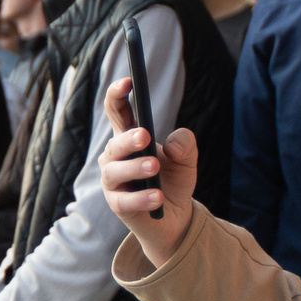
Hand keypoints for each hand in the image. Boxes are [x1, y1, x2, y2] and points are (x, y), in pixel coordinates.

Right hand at [98, 75, 196, 264]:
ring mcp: (113, 182)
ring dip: (134, 168)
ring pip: (114, 171)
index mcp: (129, 137)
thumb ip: (185, 146)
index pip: (117, 111)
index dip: (118, 94)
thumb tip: (175, 144)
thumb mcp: (187, 160)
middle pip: (115, 143)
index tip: (129, 81)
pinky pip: (124, 201)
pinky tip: (157, 197)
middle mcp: (115, 157)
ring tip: (154, 167)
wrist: (174, 218)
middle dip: (128, 139)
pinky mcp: (118, 205)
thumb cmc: (173, 181)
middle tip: (145, 135)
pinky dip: (141, 198)